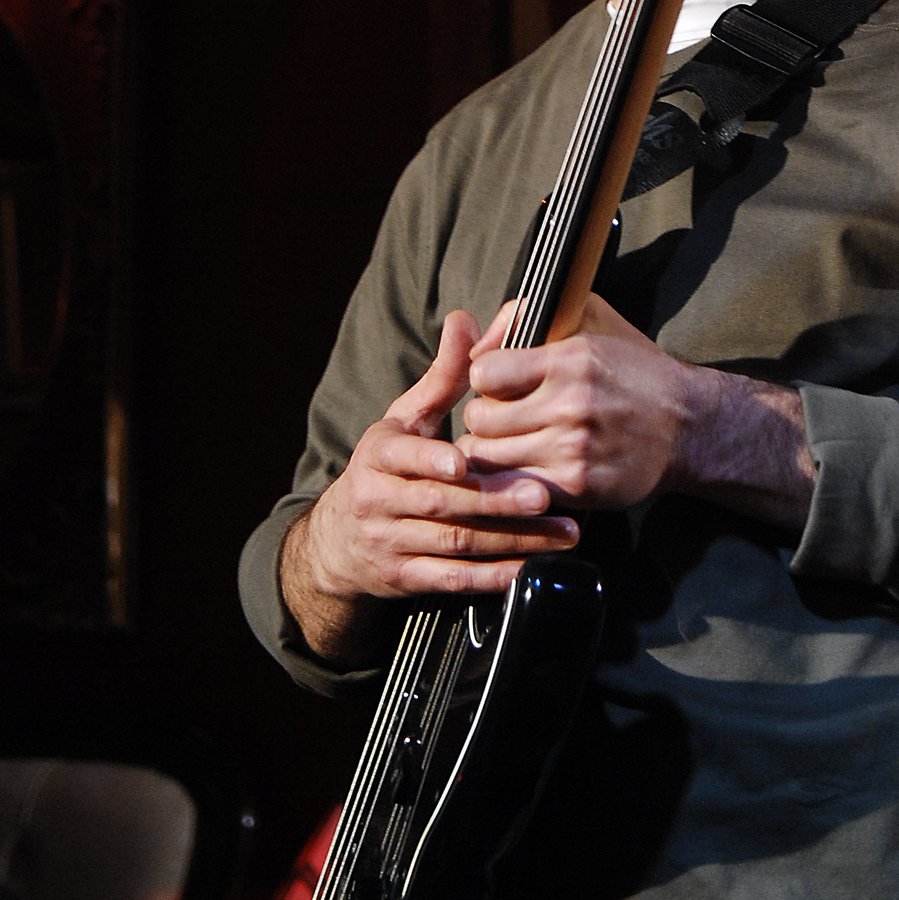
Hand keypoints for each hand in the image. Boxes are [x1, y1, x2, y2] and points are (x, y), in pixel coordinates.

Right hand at [283, 311, 580, 660]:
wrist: (339, 540)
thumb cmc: (388, 465)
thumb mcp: (405, 418)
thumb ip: (442, 375)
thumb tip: (465, 319)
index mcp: (378, 455)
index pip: (405, 457)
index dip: (434, 460)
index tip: (466, 461)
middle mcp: (379, 501)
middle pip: (441, 503)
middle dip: (495, 501)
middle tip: (542, 494)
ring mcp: (392, 543)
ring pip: (454, 544)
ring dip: (509, 540)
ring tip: (559, 533)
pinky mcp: (406, 578)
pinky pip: (450, 580)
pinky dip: (488, 577)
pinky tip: (525, 569)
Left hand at [462, 294, 816, 531]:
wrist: (688, 427)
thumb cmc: (632, 368)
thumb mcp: (589, 318)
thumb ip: (525, 314)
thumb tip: (475, 343)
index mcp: (571, 359)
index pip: (483, 373)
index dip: (486, 378)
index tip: (501, 384)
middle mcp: (571, 405)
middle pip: (480, 418)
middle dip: (485, 417)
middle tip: (504, 418)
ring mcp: (574, 450)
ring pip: (489, 457)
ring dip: (493, 451)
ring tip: (512, 443)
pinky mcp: (578, 487)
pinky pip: (514, 488)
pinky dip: (510, 481)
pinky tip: (525, 469)